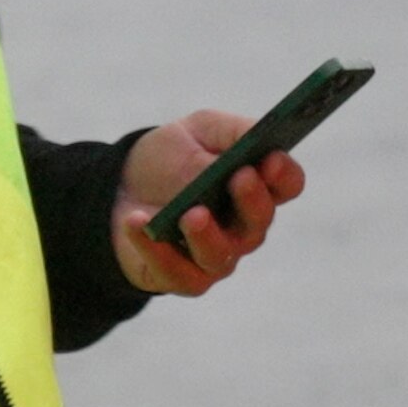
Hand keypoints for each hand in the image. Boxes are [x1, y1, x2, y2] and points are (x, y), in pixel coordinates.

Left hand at [114, 110, 306, 297]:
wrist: (120, 185)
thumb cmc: (171, 158)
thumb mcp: (201, 130)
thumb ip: (234, 132)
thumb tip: (257, 135)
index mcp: (256, 187)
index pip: (287, 185)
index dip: (283, 174)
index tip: (271, 158)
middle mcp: (243, 228)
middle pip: (259, 222)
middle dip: (251, 200)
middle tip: (239, 177)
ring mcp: (215, 256)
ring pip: (221, 256)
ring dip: (206, 235)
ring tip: (191, 213)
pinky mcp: (180, 277)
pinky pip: (176, 273)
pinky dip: (155, 250)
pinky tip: (138, 222)